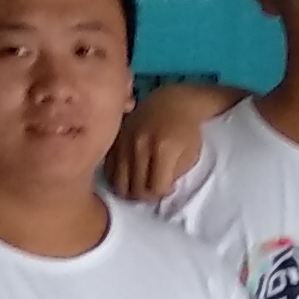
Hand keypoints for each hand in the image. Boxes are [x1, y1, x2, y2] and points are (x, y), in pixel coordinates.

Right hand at [106, 90, 220, 202]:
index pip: (157, 188)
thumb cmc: (185, 132)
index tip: (168, 187)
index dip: (163, 193)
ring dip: (129, 191)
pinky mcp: (113, 139)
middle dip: (146, 195)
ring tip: (139, 184)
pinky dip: (116, 178)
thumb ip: (174, 176)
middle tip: (153, 188)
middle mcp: (140, 144)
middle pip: (136, 188)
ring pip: (118, 183)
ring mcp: (124, 141)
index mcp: (163, 148)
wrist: (171, 103)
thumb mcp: (191, 156)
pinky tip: (128, 174)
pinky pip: (108, 169)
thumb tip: (155, 191)